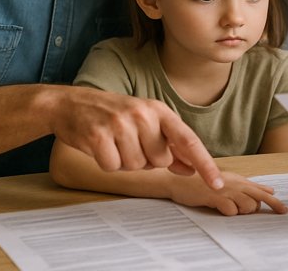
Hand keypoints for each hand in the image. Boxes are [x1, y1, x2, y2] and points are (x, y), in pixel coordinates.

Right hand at [49, 86, 222, 188]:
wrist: (71, 104)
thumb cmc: (113, 115)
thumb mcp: (145, 123)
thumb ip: (169, 145)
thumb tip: (191, 167)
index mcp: (159, 110)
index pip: (188, 140)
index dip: (204, 163)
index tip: (216, 183)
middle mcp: (143, 114)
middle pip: (160, 161)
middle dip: (146, 159)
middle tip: (129, 142)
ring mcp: (120, 124)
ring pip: (137, 166)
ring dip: (125, 161)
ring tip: (114, 142)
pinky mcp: (99, 136)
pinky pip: (113, 167)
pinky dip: (107, 163)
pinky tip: (101, 146)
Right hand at [169, 171, 287, 215]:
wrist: (179, 180)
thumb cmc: (203, 183)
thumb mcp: (228, 182)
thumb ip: (249, 187)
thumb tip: (270, 190)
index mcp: (238, 180)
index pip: (261, 191)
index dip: (274, 202)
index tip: (284, 211)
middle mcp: (234, 184)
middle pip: (258, 198)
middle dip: (264, 208)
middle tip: (267, 212)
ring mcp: (224, 190)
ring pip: (247, 205)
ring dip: (243, 211)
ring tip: (232, 208)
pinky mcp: (213, 196)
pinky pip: (230, 209)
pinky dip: (229, 213)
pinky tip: (221, 209)